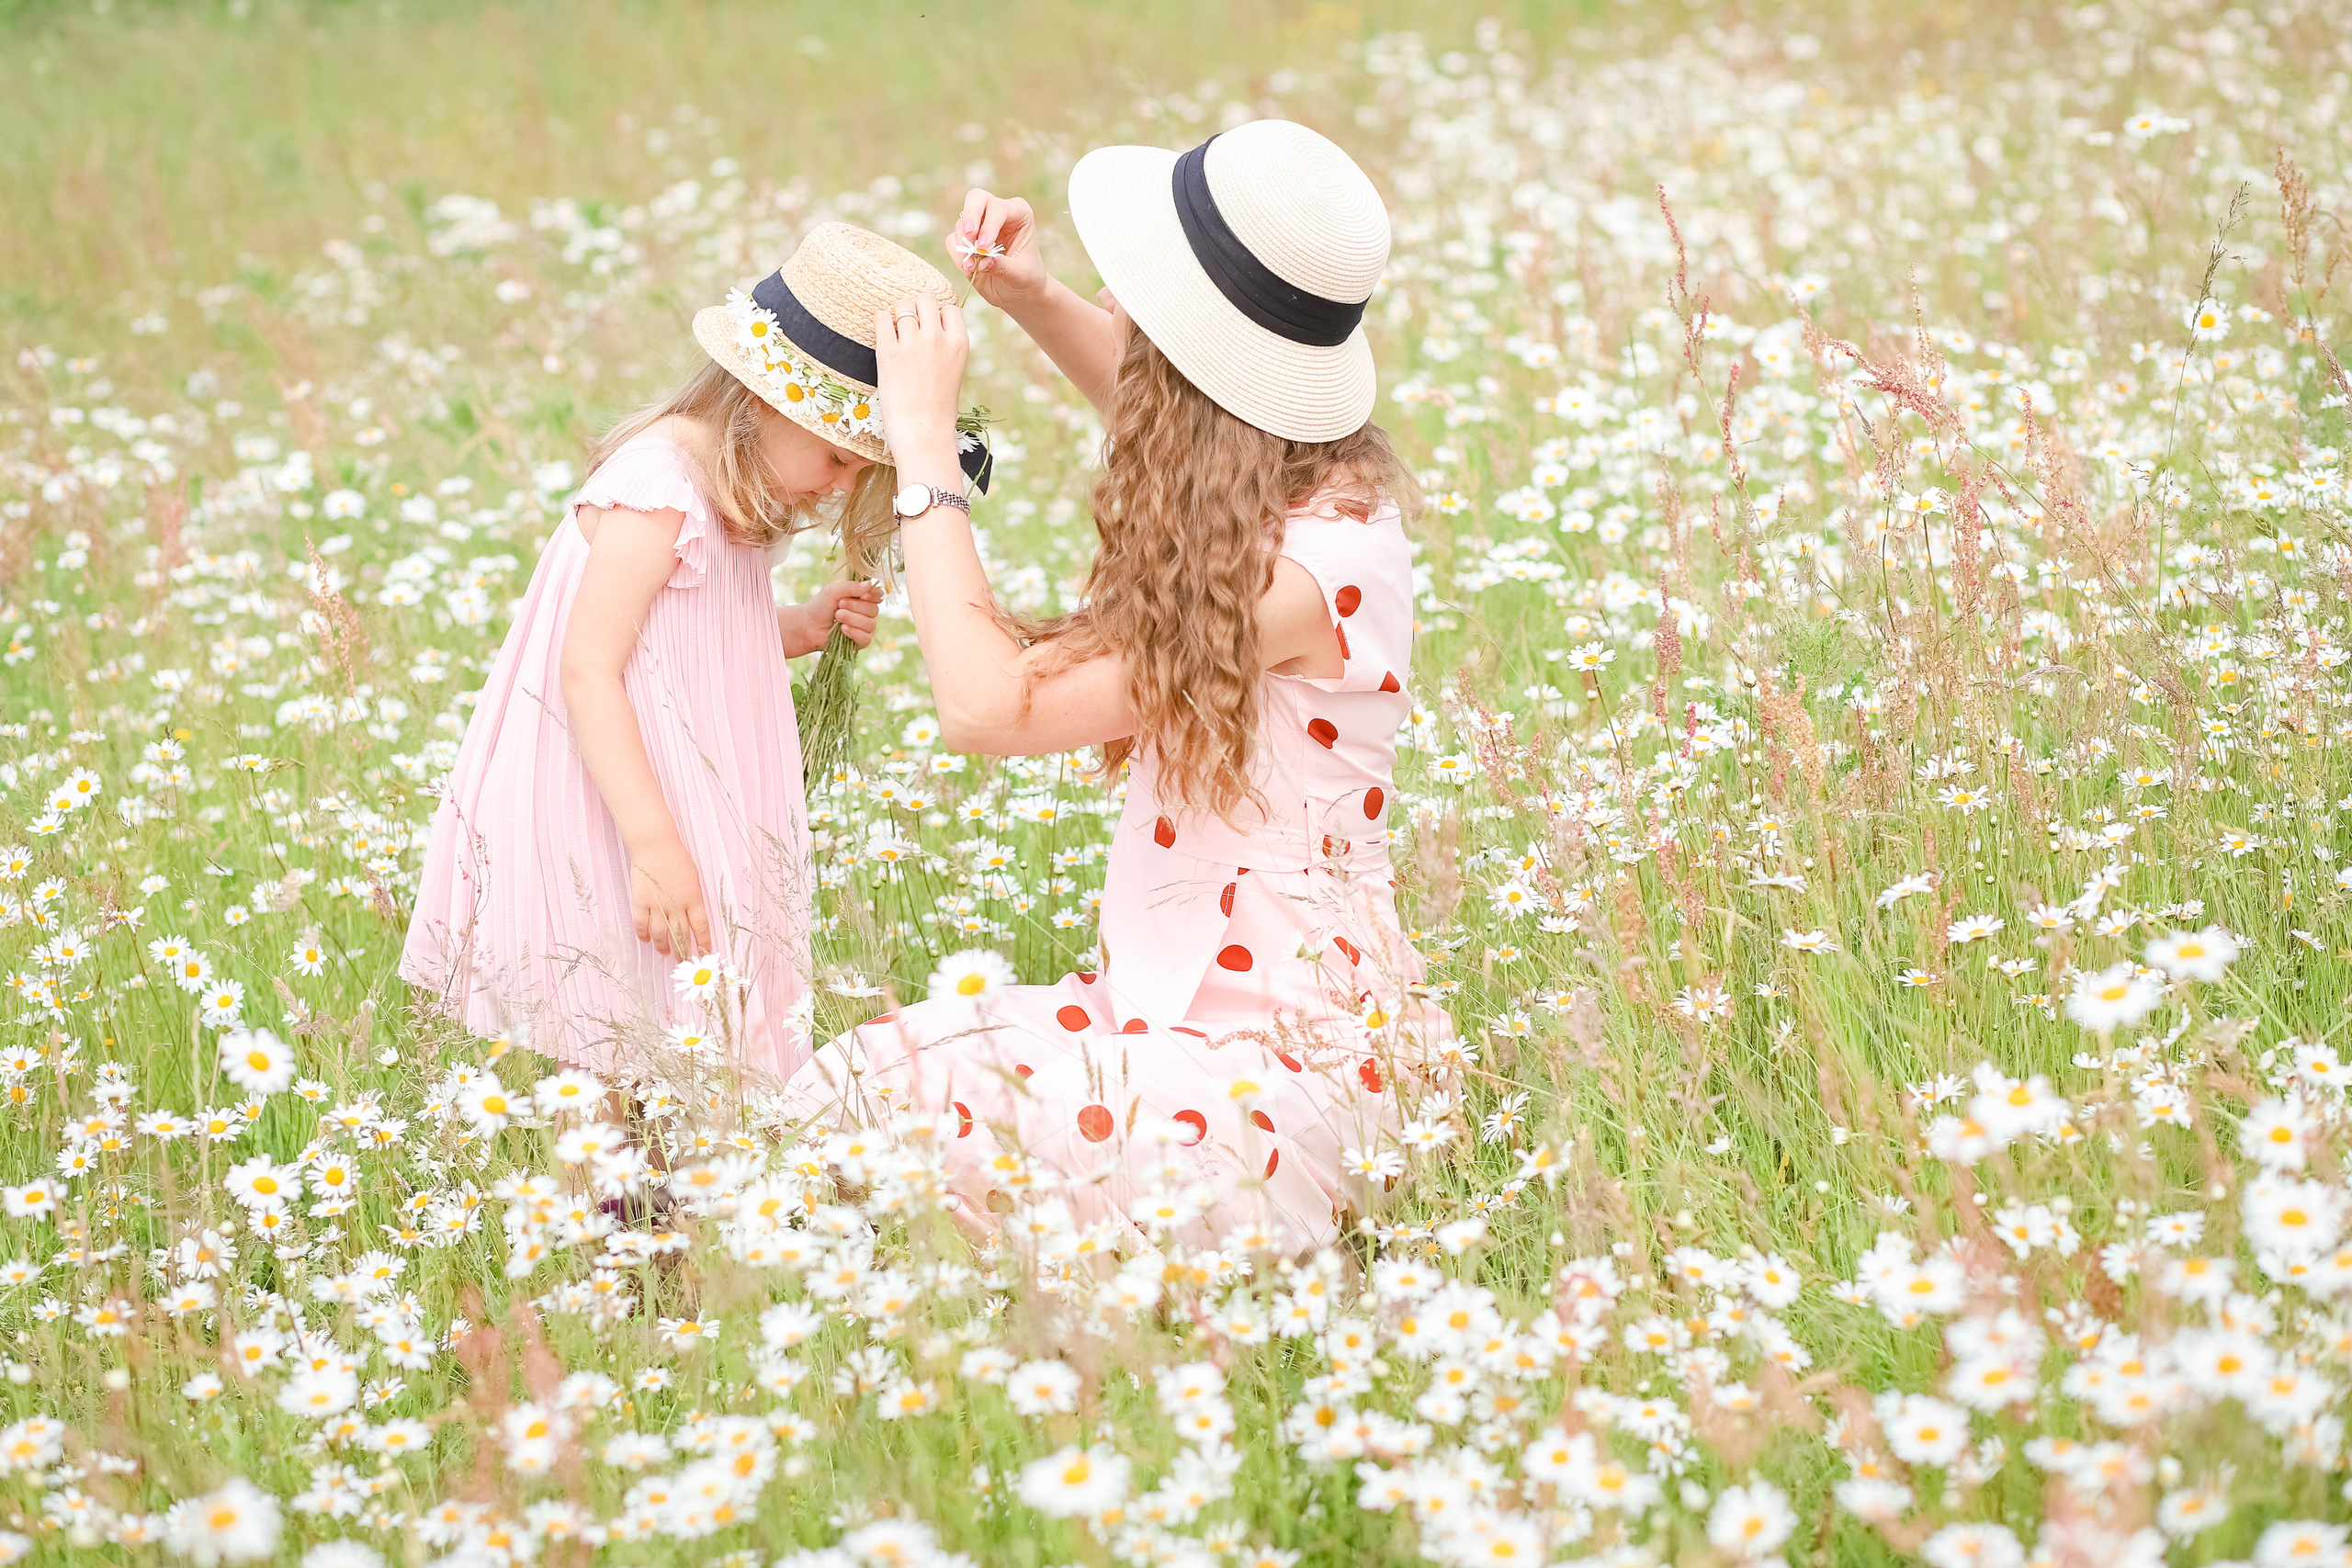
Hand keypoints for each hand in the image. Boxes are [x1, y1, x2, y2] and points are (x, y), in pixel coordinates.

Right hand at [629, 835, 710, 957]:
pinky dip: (643, 935)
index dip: (703, 942)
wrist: (655, 845)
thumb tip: (694, 917)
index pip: (701, 927)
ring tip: (665, 953)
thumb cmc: (677, 858)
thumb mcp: (694, 878)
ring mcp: (656, 905)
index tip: (705, 952)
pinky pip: (641, 924)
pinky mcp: (640, 901)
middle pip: (680, 935)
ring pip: (660, 934)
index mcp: (693, 899)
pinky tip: (646, 940)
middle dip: (683, 951)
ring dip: (663, 946)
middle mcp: (675, 905)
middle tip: (684, 961)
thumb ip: (694, 899)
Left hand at [785, 580, 882, 654]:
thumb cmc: (819, 606)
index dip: (873, 596)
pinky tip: (843, 629)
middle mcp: (866, 613)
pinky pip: (866, 639)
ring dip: (852, 619)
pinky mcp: (859, 642)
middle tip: (839, 605)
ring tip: (837, 616)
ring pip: (870, 625)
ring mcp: (864, 628)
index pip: (878, 596)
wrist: (808, 625)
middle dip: (856, 607)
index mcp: (861, 598)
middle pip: (874, 610)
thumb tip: (869, 584)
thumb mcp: (833, 591)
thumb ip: (851, 587)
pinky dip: (854, 633)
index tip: (862, 595)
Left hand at [873, 293, 967, 472]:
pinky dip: (881, 322)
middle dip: (916, 308)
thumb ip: (945, 346)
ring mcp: (913, 343)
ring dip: (897, 315)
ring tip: (895, 334)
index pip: (949, 307)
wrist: (923, 434)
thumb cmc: (938, 409)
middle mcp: (938, 338)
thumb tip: (929, 325)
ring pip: (902, 305)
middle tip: (909, 327)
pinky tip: (883, 336)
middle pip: (925, 298)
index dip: (937, 314)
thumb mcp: (954, 371)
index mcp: (959, 343)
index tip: (929, 327)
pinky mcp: (888, 351)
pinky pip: (881, 317)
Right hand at [951, 189, 1048, 310]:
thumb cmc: (1026, 278)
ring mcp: (979, 224)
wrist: (1018, 292)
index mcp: (1018, 213)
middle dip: (970, 217)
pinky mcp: (965, 239)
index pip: (999, 208)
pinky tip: (969, 269)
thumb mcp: (1020, 275)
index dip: (989, 224)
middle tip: (969, 236)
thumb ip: (1003, 266)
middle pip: (976, 198)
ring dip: (964, 245)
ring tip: (973, 267)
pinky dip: (957, 255)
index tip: (984, 246)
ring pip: (961, 223)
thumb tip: (983, 262)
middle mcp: (997, 212)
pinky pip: (952, 240)